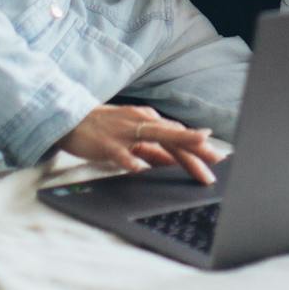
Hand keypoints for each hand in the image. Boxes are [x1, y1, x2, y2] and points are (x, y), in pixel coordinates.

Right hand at [59, 104, 222, 184]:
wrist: (70, 120)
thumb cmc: (105, 130)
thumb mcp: (133, 138)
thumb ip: (153, 151)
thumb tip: (175, 164)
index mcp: (148, 122)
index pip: (179, 135)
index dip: (200, 146)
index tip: (218, 158)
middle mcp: (141, 122)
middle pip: (174, 136)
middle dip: (197, 148)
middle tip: (216, 162)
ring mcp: (125, 132)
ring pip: (155, 136)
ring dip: (179, 141)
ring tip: (198, 146)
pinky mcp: (106, 143)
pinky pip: (121, 153)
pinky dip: (131, 161)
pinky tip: (140, 169)